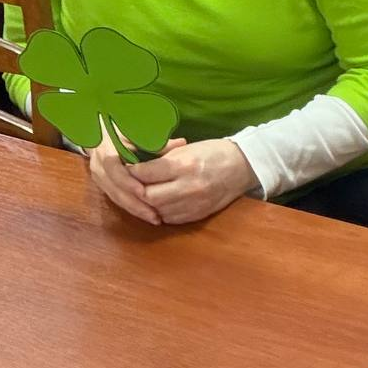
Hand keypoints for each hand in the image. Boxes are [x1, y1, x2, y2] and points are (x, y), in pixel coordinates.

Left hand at [131, 137, 260, 225]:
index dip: (132, 171)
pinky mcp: (197, 215)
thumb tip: (135, 163)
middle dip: (136, 190)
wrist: (241, 167)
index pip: (146, 173)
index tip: (127, 167)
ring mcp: (193, 204)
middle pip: (148, 196)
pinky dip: (161, 212)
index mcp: (183, 165)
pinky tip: (159, 202)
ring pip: (157, 210)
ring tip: (143, 193)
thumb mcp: (185, 148)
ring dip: (147, 203)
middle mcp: (187, 186)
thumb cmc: (211, 152)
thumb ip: (161, 158)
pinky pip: (170, 219)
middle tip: (130, 183)